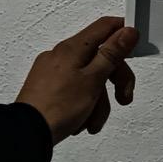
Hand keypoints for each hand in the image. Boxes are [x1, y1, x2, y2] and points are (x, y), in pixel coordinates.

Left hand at [16, 16, 138, 144]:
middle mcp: (60, 55)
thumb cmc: (58, 107)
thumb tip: (127, 31)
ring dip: (98, 100)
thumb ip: (112, 53)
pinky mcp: (45, 88)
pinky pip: (73, 89)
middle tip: (123, 97)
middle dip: (115, 80)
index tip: (135, 46)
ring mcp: (51, 72)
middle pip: (100, 57)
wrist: (26, 135)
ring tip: (94, 121)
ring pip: (88, 78)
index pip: (105, 26)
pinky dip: (83, 104)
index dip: (123, 32)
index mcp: (72, 48)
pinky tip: (82, 121)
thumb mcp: (94, 79)